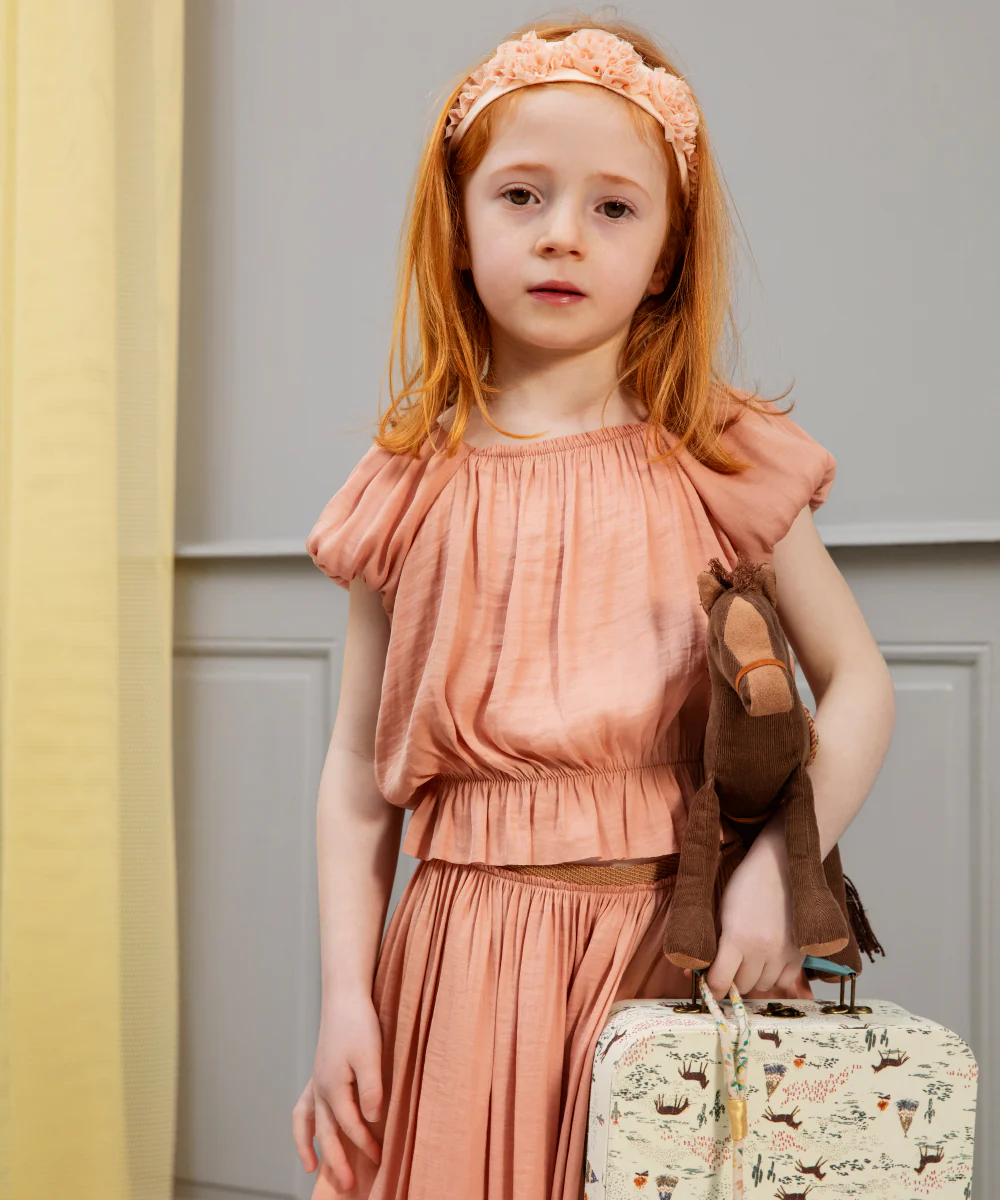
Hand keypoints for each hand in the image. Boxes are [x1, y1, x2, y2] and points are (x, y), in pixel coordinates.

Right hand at [292, 990, 384, 1195]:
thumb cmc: (358, 1022)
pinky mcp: (318, 1073)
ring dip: (310, 1147)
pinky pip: (303, 1107)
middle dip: (337, 1161)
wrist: (344, 996)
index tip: (379, 1159)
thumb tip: (370, 1120)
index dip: (365, 1144)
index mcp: (332, 1086)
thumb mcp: (371, 1056)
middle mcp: (320, 1088)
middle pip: (327, 1133)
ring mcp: (316, 1081)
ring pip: (308, 1124)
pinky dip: (303, 1126)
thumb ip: (371, 1090)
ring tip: (313, 1169)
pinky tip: (310, 1134)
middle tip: (348, 1186)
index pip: (351, 1125)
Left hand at [683, 830, 813, 1001]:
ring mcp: (783, 953)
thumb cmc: (745, 885)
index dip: (713, 988)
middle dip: (733, 980)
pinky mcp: (800, 953)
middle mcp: (761, 950)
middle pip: (742, 986)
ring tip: (750, 960)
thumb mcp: (721, 912)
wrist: (780, 867)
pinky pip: (785, 981)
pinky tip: (768, 962)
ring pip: (763, 986)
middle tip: (730, 967)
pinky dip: (774, 977)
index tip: (710, 987)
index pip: (721, 981)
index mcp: (736, 938)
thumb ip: (711, 944)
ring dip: (754, 978)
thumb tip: (692, 972)